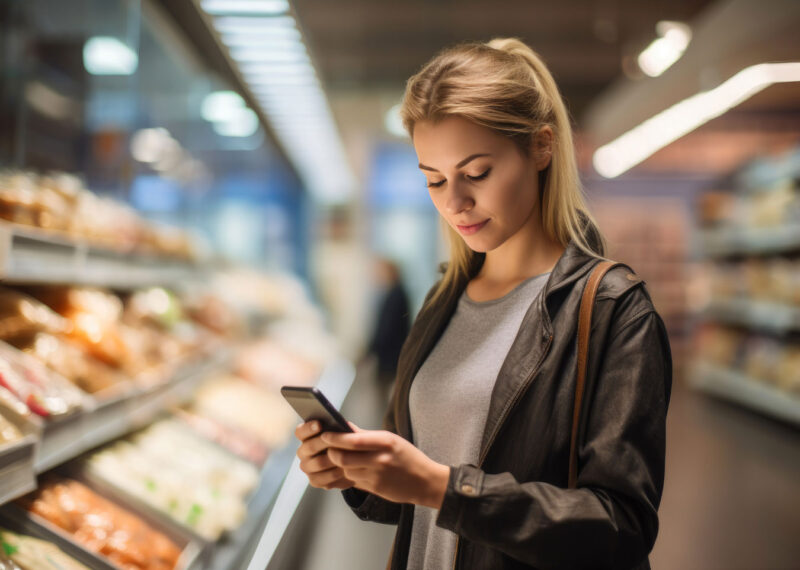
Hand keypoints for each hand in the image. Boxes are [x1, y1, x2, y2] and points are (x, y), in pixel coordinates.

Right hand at [295, 421, 355, 489]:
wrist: (354, 463)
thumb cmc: (348, 443)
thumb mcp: (347, 433)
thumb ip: (342, 428)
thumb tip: (342, 425)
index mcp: (306, 436)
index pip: (300, 431)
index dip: (308, 428)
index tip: (320, 424)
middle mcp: (303, 452)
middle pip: (309, 447)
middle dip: (325, 443)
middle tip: (339, 442)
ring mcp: (307, 467)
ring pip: (318, 463)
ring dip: (334, 460)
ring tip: (348, 457)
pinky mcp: (314, 480)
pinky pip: (323, 478)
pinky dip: (336, 474)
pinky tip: (346, 471)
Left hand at [321, 429, 449, 508]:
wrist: (425, 481)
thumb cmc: (408, 456)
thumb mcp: (391, 440)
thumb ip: (366, 435)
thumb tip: (345, 426)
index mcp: (386, 442)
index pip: (353, 440)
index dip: (335, 438)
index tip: (325, 434)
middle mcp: (380, 459)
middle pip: (343, 458)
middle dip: (331, 453)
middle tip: (328, 448)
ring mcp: (377, 476)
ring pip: (345, 471)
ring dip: (339, 465)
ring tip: (340, 458)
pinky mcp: (375, 489)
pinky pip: (353, 481)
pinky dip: (348, 475)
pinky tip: (350, 469)